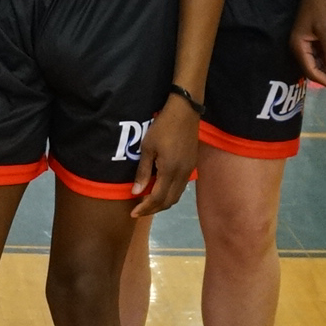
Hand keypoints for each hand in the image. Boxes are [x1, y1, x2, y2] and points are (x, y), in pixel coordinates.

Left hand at [130, 96, 198, 217]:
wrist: (185, 112)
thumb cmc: (162, 127)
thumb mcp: (147, 148)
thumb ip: (143, 172)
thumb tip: (136, 192)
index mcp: (170, 171)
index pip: (157, 198)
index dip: (145, 208)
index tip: (133, 213)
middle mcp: (182, 175)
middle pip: (169, 201)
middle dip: (154, 209)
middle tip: (139, 210)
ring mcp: (189, 171)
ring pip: (176, 195)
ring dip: (162, 203)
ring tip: (148, 203)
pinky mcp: (192, 165)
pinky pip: (181, 187)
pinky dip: (170, 193)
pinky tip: (160, 189)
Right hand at [289, 0, 325, 88]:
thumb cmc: (319, 7)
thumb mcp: (325, 30)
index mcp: (299, 46)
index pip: (310, 70)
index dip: (324, 80)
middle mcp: (300, 47)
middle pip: (312, 68)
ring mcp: (306, 43)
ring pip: (317, 63)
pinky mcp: (313, 39)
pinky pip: (320, 55)